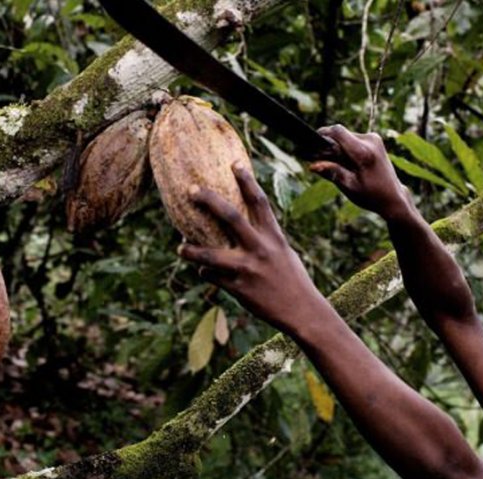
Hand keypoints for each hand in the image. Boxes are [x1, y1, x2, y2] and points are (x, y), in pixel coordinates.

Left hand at [179, 164, 329, 333]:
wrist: (302, 311)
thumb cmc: (291, 279)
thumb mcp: (282, 253)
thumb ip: (264, 238)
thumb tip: (241, 226)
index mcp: (274, 237)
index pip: (259, 202)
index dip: (247, 181)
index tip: (234, 163)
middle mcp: (260, 249)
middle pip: (231, 218)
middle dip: (210, 201)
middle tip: (191, 190)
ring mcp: (248, 270)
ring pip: (212, 256)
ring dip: (192, 251)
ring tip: (181, 248)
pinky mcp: (240, 290)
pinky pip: (214, 278)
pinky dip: (206, 273)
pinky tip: (203, 271)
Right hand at [310, 125, 413, 220]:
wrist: (393, 197)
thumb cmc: (370, 195)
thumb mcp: (349, 187)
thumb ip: (332, 173)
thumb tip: (312, 165)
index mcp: (363, 153)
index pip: (338, 131)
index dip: (322, 134)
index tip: (312, 143)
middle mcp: (370, 141)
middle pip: (340, 134)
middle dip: (330, 146)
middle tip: (323, 162)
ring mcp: (374, 138)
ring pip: (346, 136)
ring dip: (339, 147)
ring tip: (340, 166)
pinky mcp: (375, 139)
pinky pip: (353, 139)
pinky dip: (347, 148)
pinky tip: (349, 163)